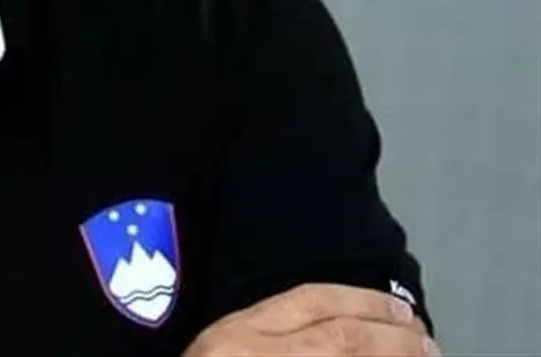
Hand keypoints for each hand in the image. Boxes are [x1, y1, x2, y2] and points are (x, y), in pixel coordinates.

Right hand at [183, 284, 436, 355]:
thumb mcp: (226, 355)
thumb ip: (272, 342)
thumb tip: (346, 336)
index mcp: (234, 335)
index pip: (309, 301)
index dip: (363, 301)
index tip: (401, 310)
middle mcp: (252, 354)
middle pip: (339, 336)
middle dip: (391, 337)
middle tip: (426, 343)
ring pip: (343, 356)